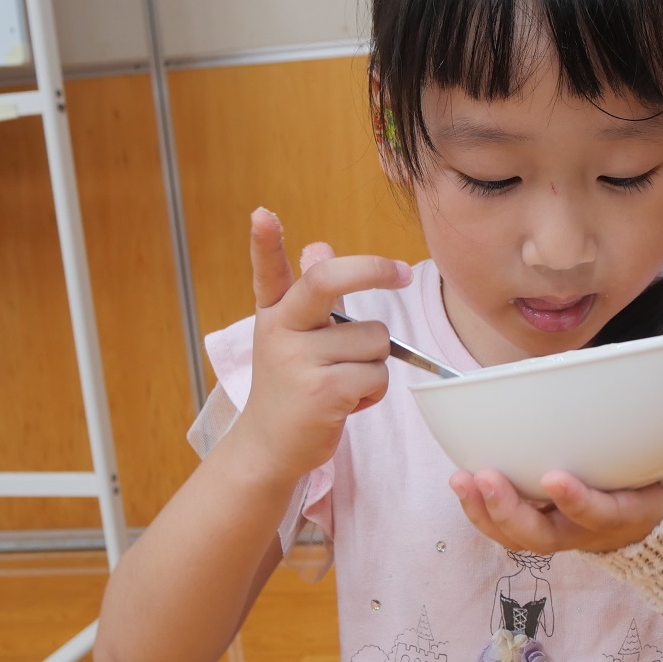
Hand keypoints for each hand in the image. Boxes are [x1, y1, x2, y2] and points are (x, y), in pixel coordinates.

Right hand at [229, 208, 411, 484]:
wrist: (270, 447)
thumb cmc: (292, 387)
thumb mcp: (295, 337)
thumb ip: (311, 296)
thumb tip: (319, 247)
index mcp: (274, 314)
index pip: (268, 272)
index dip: (264, 242)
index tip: (262, 214)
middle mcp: (280, 331)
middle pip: (327, 281)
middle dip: (372, 270)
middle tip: (400, 272)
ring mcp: (299, 361)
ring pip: (375, 338)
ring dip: (374, 363)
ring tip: (342, 382)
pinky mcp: (323, 391)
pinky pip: (377, 374)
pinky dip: (374, 391)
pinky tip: (346, 403)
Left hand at [450, 375, 662, 554]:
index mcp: (634, 517)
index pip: (603, 515)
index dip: (579, 502)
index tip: (554, 477)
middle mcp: (591, 532)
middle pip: (543, 536)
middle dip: (510, 512)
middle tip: (484, 478)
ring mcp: (564, 531)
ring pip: (517, 535)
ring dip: (485, 512)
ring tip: (462, 479)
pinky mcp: (545, 523)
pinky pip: (506, 527)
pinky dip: (481, 510)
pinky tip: (461, 481)